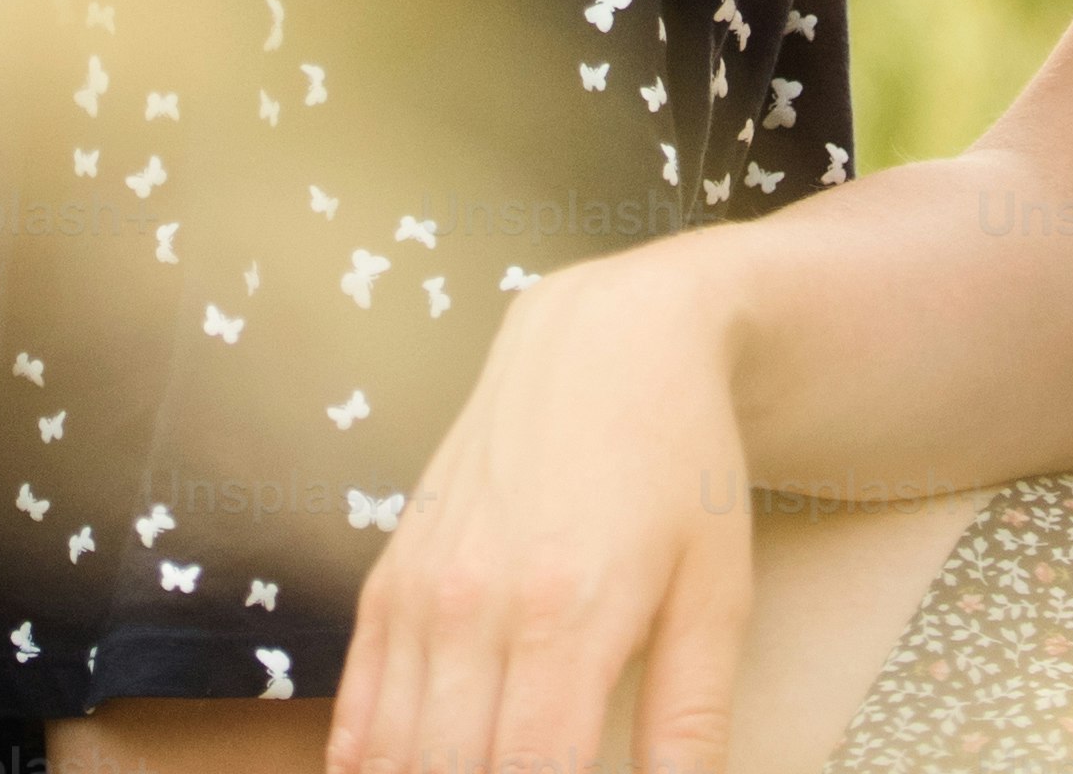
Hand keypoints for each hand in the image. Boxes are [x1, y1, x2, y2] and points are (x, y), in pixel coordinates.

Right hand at [330, 247, 756, 773]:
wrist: (607, 341)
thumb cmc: (678, 470)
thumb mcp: (717, 595)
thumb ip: (693, 724)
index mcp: (569, 617)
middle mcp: (476, 607)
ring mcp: (421, 591)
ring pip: (389, 757)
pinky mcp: (389, 578)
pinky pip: (356, 705)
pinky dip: (363, 770)